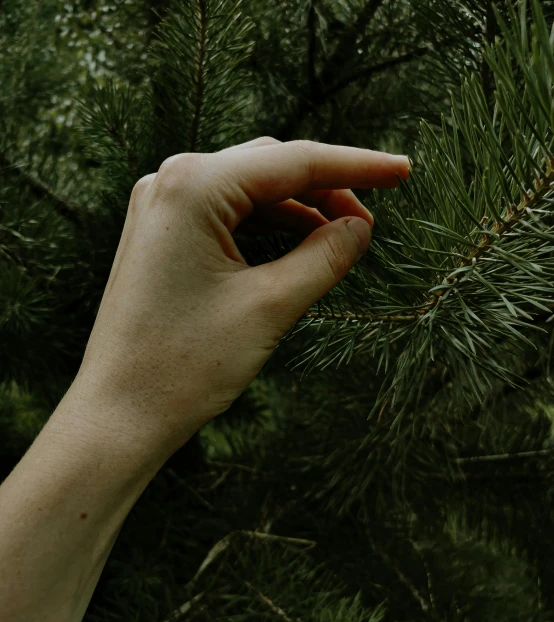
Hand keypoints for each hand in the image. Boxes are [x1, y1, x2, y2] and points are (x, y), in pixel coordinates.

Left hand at [72, 137, 408, 459]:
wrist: (120, 414)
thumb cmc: (184, 365)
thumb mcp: (270, 307)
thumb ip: (324, 258)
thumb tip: (360, 228)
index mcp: (193, 186)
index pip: (293, 162)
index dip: (357, 167)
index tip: (402, 172)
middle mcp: (170, 182)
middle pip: (269, 169)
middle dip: (326, 190)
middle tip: (371, 223)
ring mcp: (159, 208)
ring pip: (249, 192)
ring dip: (298, 211)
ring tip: (341, 240)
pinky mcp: (160, 236)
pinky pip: (225, 216)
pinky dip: (265, 227)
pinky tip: (298, 246)